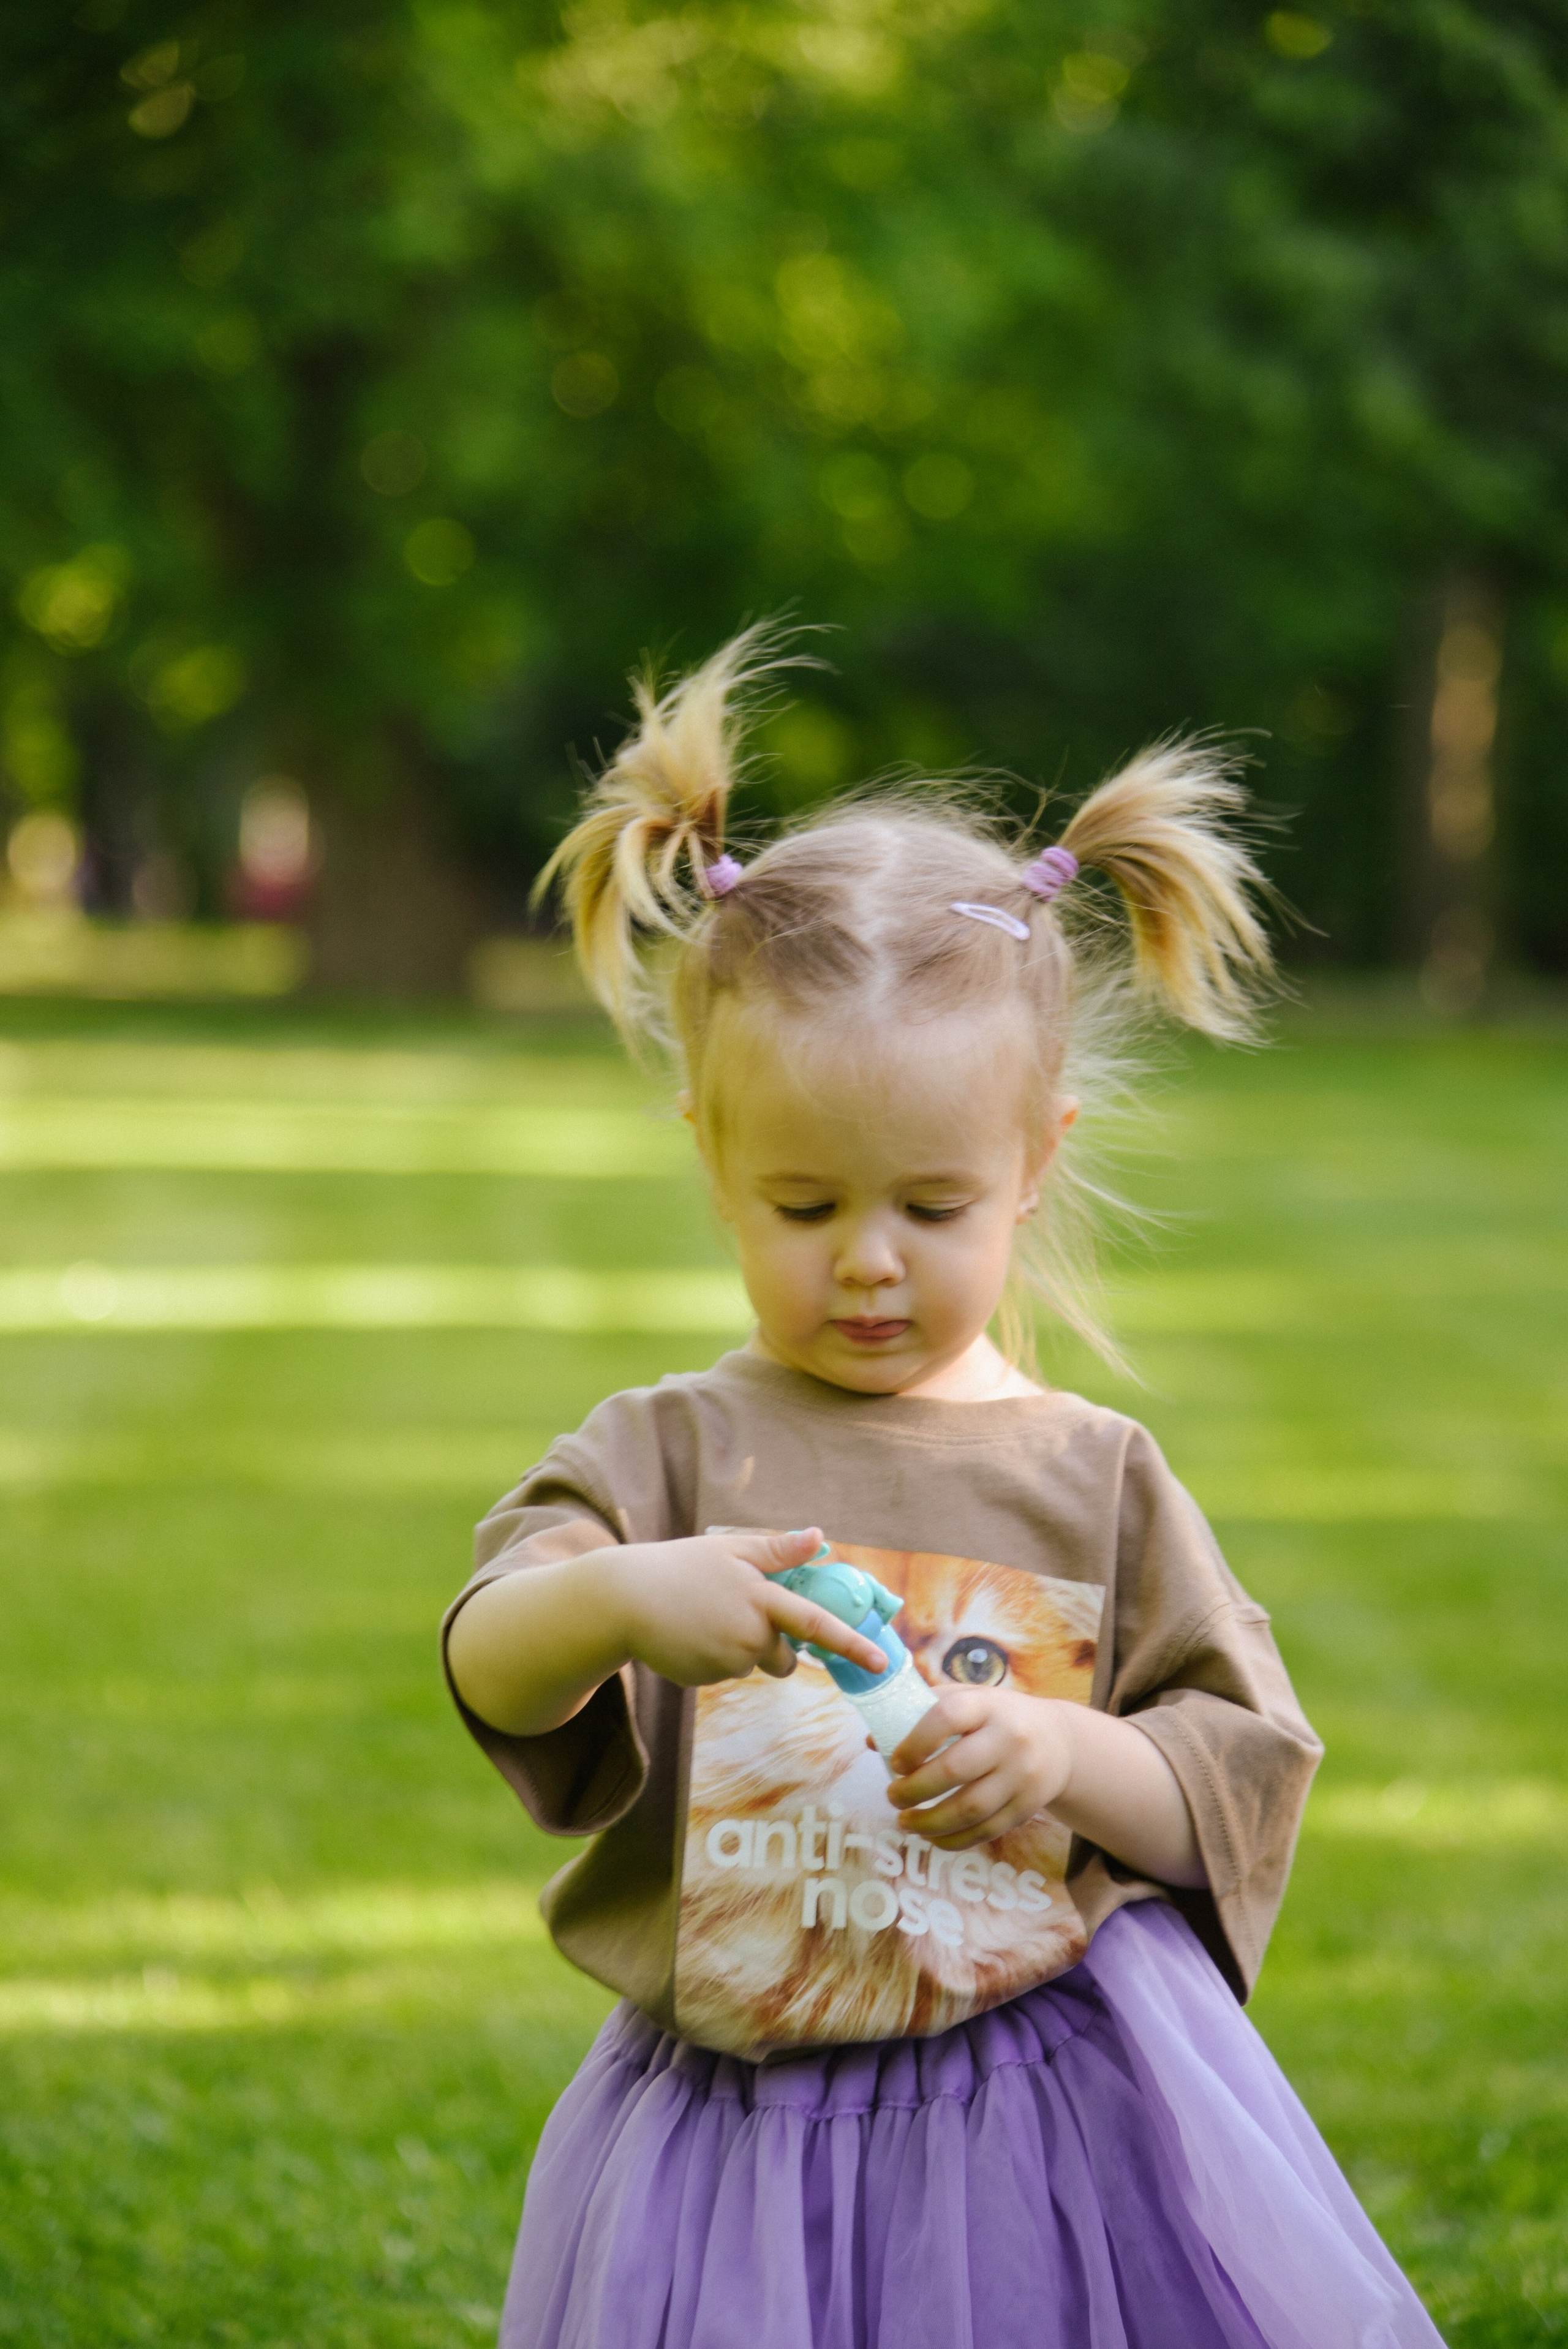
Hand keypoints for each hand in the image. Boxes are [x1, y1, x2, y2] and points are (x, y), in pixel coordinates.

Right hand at [611, 1527, 890, 1688]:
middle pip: (784, 1657)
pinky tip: (686, 1636)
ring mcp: (727, 1661)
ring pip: (750, 1663)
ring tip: (699, 1619)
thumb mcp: (730, 1549)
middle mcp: (749, 1635)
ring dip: (736, 1647)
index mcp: (761, 1598)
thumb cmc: (680, 1566)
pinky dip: (712, 1657)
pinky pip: (724, 1672)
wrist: (622, 1600)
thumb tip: (820, 1536)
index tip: (881, 1663)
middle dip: (772, 1645)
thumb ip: (778, 1550)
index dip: (851, 1644)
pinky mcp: (706, 1679)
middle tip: (732, 1614)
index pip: (816, 1624)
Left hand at [884, 1687, 1074, 1848]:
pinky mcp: (1027, 1807)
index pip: (947, 1716)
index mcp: (988, 1705)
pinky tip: (931, 1837)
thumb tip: (873, 1741)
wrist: (1059, 1741)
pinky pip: (985, 1831)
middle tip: (892, 1797)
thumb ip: (922, 1713)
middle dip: (914, 1790)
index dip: (915, 1741)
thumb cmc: (997, 1718)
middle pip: (955, 1769)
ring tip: (904, 1821)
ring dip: (929, 1822)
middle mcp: (1010, 1738)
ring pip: (969, 1808)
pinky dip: (953, 1840)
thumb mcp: (969, 1701)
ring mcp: (1022, 1776)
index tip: (894, 1762)